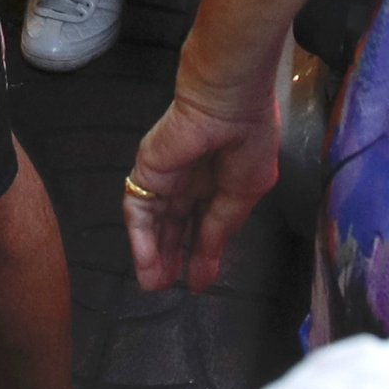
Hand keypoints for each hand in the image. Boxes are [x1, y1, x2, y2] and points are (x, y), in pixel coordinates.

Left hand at [123, 61, 285, 292]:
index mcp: (221, 179)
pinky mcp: (147, 172)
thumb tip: (208, 266)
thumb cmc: (248, 140)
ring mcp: (167, 176)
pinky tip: (147, 264)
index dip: (202, 253)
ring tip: (154, 285)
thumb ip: (220, 229)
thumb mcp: (244, 192)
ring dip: (153, 255)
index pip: (205, 222)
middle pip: (176, 225)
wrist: (228, 101)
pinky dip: (141, 240)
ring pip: (154, 222)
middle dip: (172, 256)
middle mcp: (191, 180)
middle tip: (168, 287)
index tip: (199, 284)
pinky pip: (139, 210)